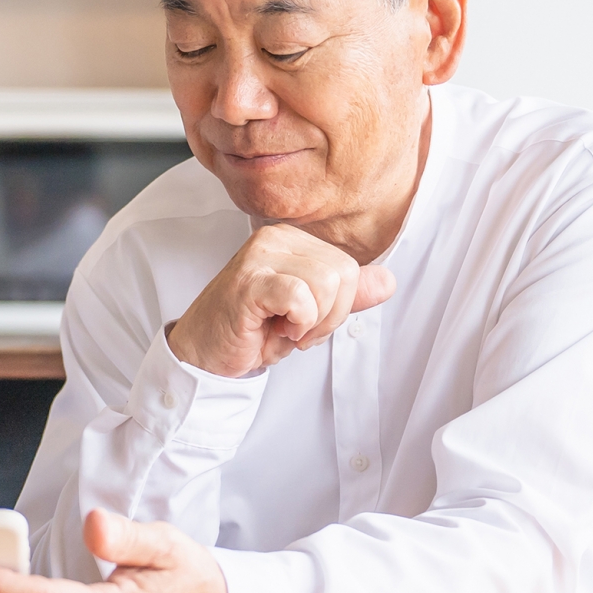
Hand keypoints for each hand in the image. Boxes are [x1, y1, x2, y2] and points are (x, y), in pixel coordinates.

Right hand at [167, 223, 395, 377]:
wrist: (204, 354)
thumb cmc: (251, 330)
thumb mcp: (309, 314)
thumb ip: (346, 296)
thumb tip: (388, 282)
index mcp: (292, 240)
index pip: (349, 267)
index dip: (338, 307)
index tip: (306, 321)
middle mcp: (275, 239)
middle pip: (344, 274)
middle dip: (329, 316)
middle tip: (295, 329)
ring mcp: (259, 256)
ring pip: (326, 285)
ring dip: (311, 323)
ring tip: (282, 328)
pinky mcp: (248, 280)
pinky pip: (300, 297)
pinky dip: (297, 323)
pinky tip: (272, 328)